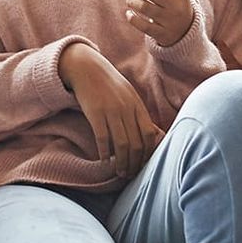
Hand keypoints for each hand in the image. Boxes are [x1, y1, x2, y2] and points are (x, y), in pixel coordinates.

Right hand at [59, 42, 161, 177]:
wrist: (87, 68)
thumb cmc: (109, 84)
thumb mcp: (129, 95)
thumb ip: (139, 113)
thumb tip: (154, 134)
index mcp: (137, 105)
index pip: (149, 135)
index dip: (148, 153)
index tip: (143, 165)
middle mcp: (127, 109)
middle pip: (136, 143)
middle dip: (135, 163)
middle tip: (131, 174)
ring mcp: (112, 111)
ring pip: (122, 144)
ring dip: (122, 162)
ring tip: (120, 172)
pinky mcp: (95, 113)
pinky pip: (103, 138)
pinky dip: (105, 152)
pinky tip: (104, 161)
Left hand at [125, 0, 194, 46]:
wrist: (186, 31)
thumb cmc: (173, 4)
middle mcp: (176, 5)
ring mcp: (170, 21)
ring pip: (142, 6)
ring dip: (131, 1)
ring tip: (130, 0)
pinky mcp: (162, 34)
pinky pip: (142, 25)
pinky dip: (132, 18)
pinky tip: (129, 13)